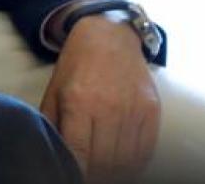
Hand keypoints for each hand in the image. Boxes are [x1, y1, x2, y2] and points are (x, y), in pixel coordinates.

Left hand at [39, 15, 160, 182]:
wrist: (109, 35)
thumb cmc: (76, 65)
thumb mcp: (54, 90)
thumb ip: (52, 122)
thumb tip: (52, 152)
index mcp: (78, 102)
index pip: (79, 153)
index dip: (76, 172)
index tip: (73, 176)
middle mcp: (108, 108)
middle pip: (104, 161)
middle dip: (95, 175)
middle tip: (89, 176)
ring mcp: (133, 109)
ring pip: (126, 159)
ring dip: (115, 173)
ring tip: (104, 173)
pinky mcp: (152, 110)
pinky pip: (146, 150)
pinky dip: (136, 165)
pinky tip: (124, 167)